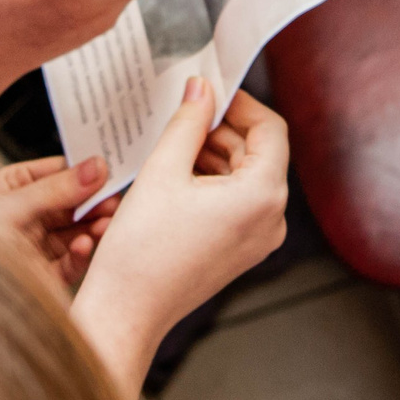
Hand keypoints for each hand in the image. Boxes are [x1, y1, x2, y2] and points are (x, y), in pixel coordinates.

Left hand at [0, 153, 116, 286]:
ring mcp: (38, 244)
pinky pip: (71, 260)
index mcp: (13, 188)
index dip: (83, 170)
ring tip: (106, 222)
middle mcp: (28, 215)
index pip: (57, 172)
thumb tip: (96, 168)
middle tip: (114, 199)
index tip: (109, 169)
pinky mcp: (46, 274)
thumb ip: (56, 189)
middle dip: (94, 201)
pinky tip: (85, 244)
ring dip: (93, 226)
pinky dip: (82, 252)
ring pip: (77, 231)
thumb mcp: (11, 207)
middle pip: (73, 203)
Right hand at [72, 82, 288, 393]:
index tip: (211, 91)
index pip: (271, 129)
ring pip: (247, 176)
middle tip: (183, 114)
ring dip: (215, 154)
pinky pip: (238, 202)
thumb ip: (188, 122)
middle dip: (223, 129)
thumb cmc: (142, 250)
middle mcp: (272, 219)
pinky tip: (178, 175)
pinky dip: (214, 182)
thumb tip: (202, 88)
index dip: (241, 104)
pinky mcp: (242, 250)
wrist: (128, 310)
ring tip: (173, 146)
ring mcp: (259, 238)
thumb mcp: (162, 170)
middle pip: (259, 153)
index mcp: (262, 196)